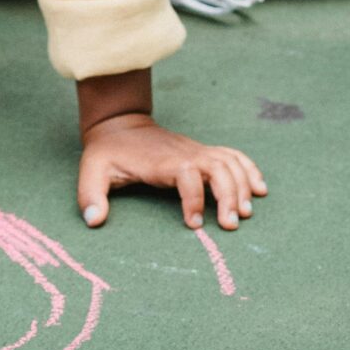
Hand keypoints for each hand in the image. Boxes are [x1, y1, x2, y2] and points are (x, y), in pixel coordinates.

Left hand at [78, 111, 266, 230]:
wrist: (120, 124)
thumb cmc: (107, 152)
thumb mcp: (91, 171)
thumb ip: (90, 196)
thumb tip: (94, 222)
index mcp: (162, 161)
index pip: (187, 175)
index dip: (194, 199)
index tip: (193, 224)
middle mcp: (185, 153)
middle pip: (218, 168)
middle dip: (229, 195)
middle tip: (230, 225)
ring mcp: (197, 151)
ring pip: (230, 164)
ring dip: (243, 187)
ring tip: (245, 214)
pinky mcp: (203, 153)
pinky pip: (234, 157)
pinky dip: (250, 170)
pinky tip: (259, 189)